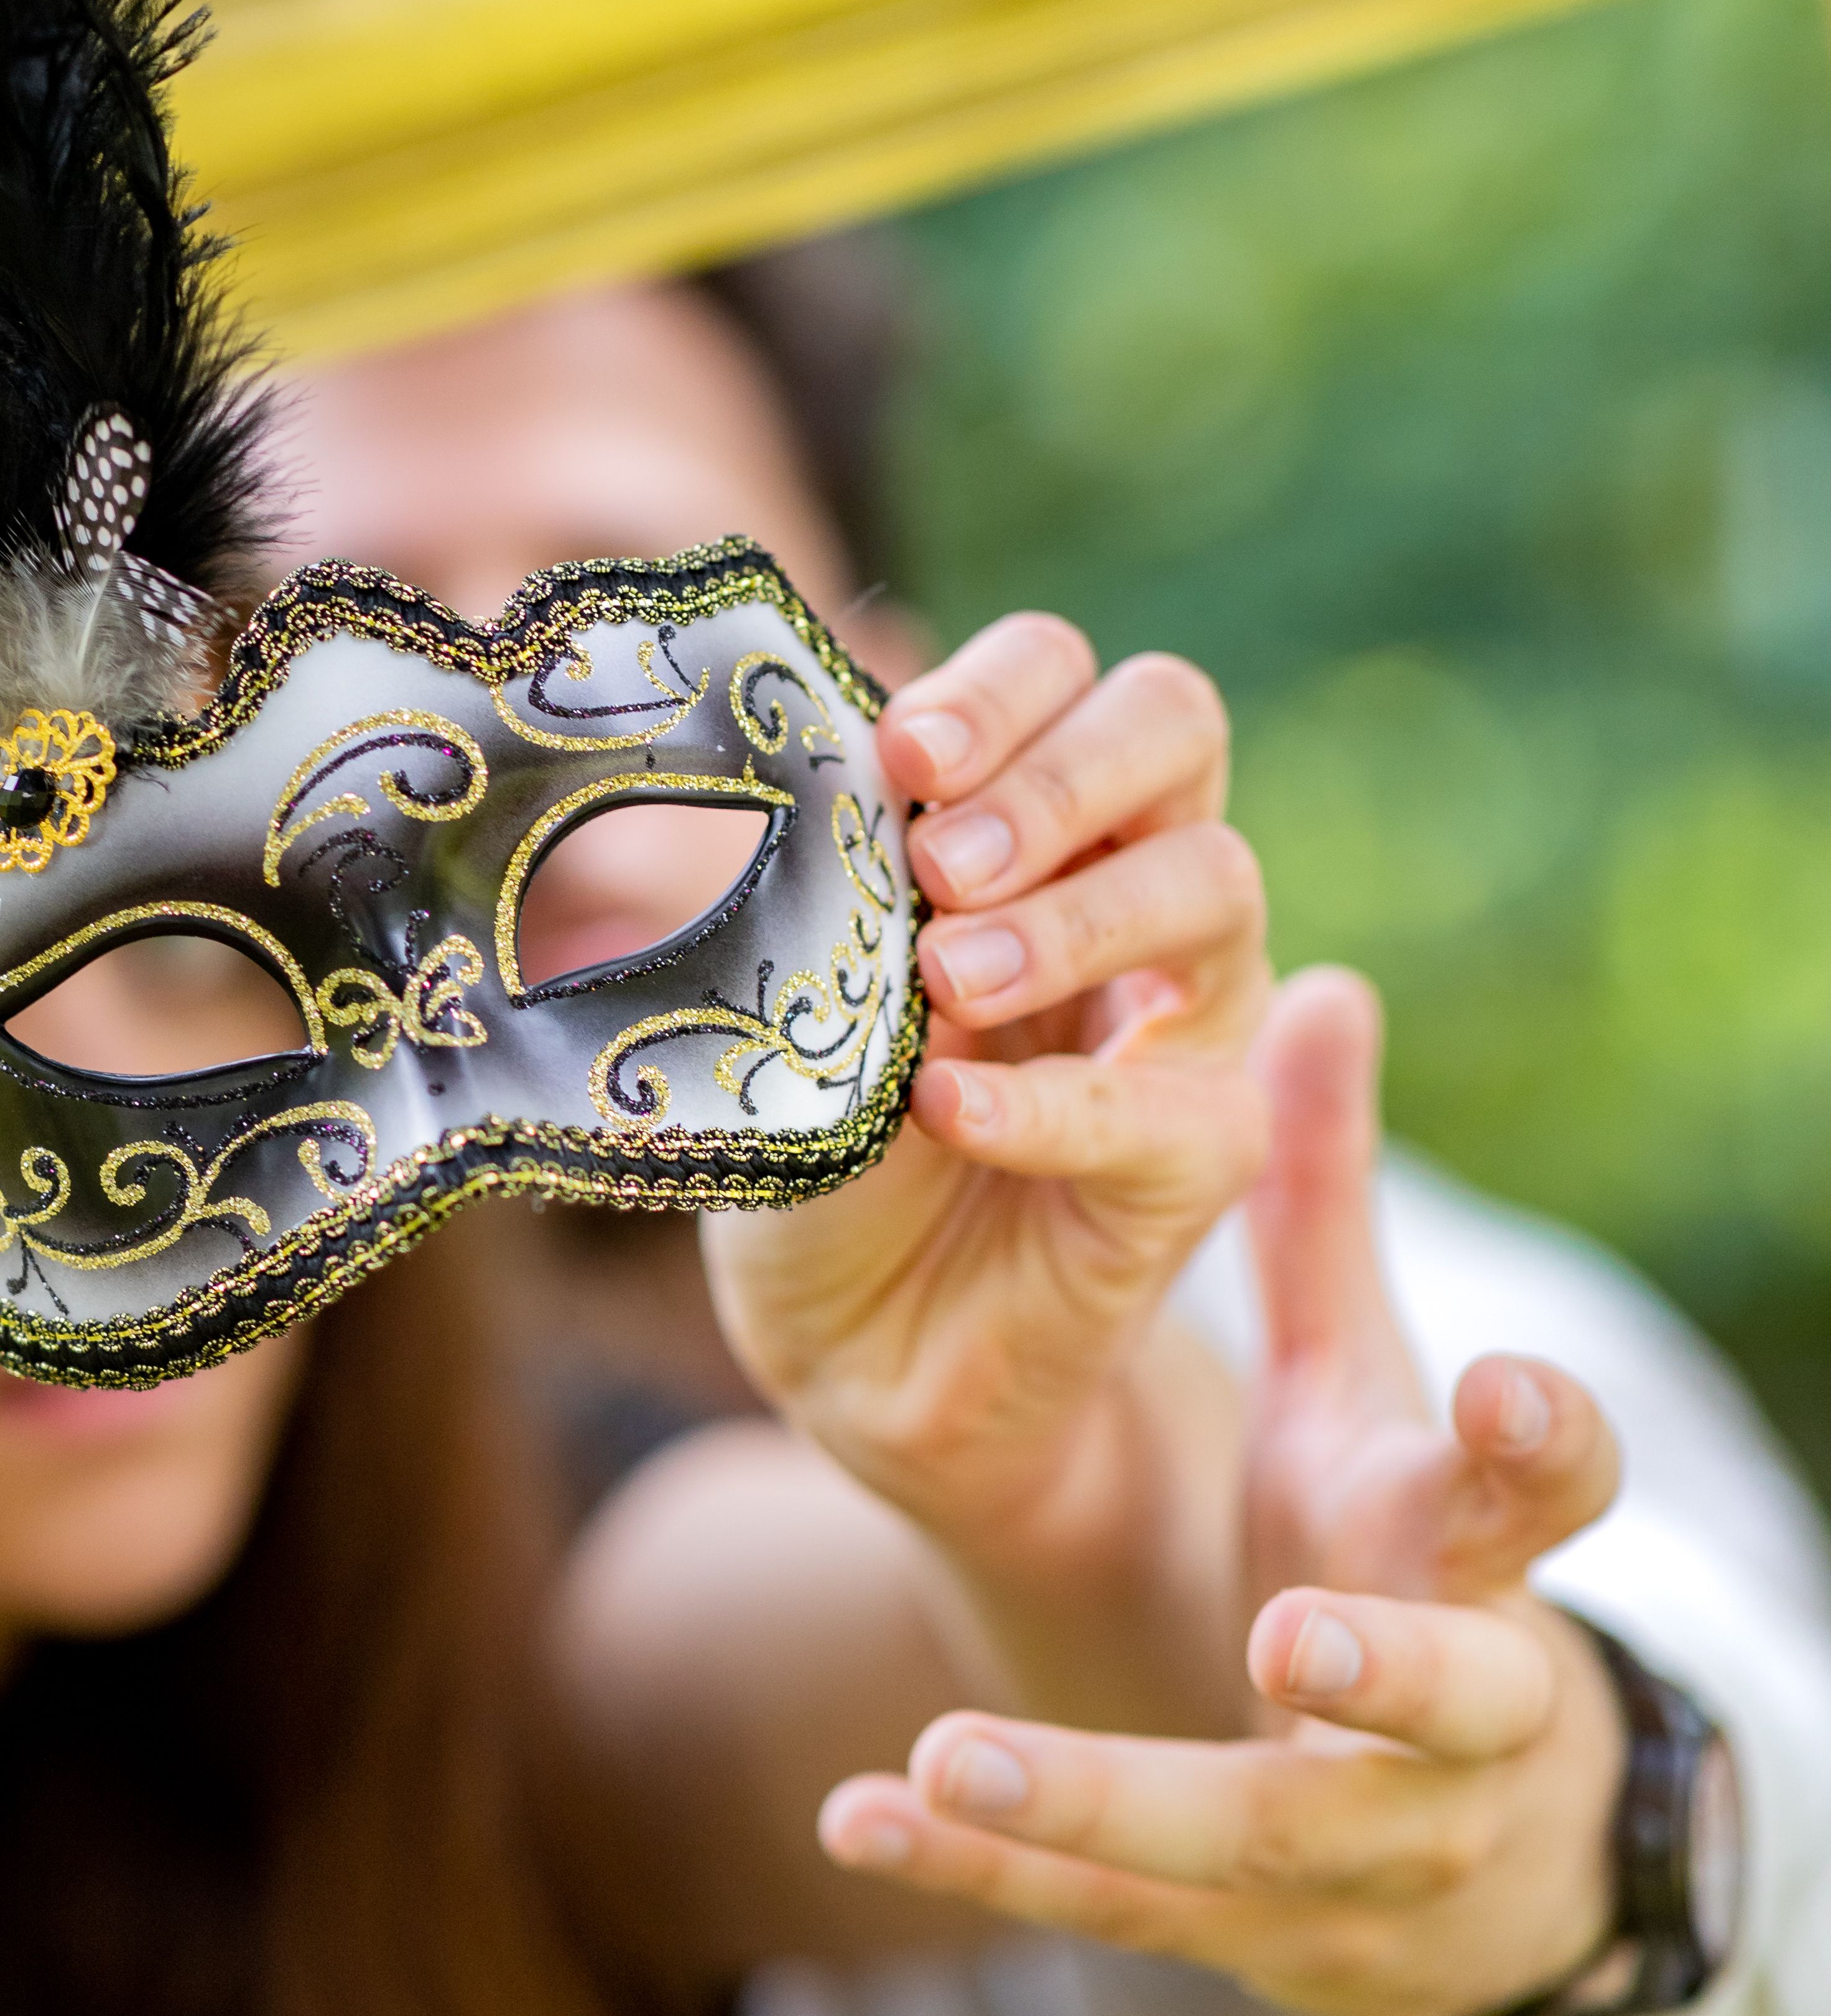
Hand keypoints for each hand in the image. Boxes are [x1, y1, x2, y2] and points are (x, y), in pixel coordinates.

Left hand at [705, 614, 1269, 1604]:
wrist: (849, 1340)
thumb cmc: (820, 1131)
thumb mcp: (798, 983)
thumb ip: (830, 877)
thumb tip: (838, 765)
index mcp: (1033, 819)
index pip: (1075, 676)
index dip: (1007, 687)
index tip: (903, 752)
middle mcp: (1132, 886)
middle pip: (1176, 726)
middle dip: (1058, 774)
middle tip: (940, 863)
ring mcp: (1186, 1017)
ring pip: (1217, 885)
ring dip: (1070, 919)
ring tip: (946, 981)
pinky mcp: (1200, 1159)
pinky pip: (1168, 1104)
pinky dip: (1051, 1101)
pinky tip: (950, 1107)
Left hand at [818, 972, 1630, 2015]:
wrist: (1472, 1857)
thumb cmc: (1407, 1569)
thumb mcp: (1380, 1397)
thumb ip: (1330, 1207)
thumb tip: (1311, 982)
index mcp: (1479, 1562)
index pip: (1545, 1501)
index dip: (1545, 1449)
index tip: (1510, 1385)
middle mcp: (1453, 1717)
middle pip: (1445, 1700)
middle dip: (1380, 1674)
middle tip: (1288, 1639)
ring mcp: (1356, 1846)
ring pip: (1245, 1836)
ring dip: (1101, 1802)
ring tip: (960, 1755)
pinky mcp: (1243, 1935)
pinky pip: (1102, 1913)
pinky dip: (978, 1875)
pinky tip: (857, 1821)